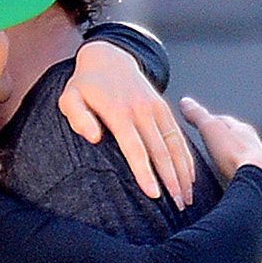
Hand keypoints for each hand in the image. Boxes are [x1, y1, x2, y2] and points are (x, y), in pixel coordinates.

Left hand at [60, 40, 194, 205]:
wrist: (108, 56)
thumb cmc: (86, 84)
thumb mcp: (70, 97)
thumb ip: (78, 117)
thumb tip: (92, 137)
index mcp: (119, 111)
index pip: (135, 148)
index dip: (145, 172)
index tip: (154, 194)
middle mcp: (141, 110)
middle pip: (160, 150)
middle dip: (171, 180)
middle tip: (178, 207)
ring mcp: (156, 108)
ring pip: (175, 144)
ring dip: (183, 173)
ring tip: (187, 199)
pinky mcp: (164, 108)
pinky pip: (179, 135)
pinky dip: (187, 157)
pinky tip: (191, 177)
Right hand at [178, 98, 261, 190]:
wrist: (257, 179)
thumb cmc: (235, 155)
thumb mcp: (210, 129)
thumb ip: (198, 115)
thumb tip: (186, 102)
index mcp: (241, 128)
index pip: (223, 120)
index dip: (209, 120)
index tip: (199, 121)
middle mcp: (252, 143)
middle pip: (234, 137)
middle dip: (222, 138)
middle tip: (210, 141)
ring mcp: (257, 161)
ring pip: (241, 154)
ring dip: (231, 156)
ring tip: (220, 161)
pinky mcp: (257, 179)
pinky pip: (244, 172)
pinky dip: (236, 172)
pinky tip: (231, 178)